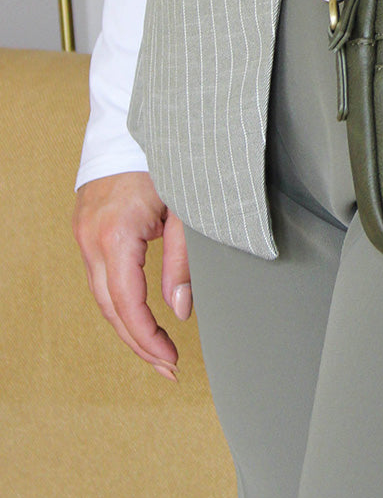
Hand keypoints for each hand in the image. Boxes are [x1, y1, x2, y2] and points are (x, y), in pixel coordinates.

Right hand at [73, 171, 190, 380]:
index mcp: (115, 235)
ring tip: (157, 353)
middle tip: (167, 368)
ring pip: (102, 297)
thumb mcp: (184, 211)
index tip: (171, 359)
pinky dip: (118, 303)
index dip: (148, 338)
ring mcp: (84, 235)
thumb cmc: (164, 162)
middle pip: (110, 308)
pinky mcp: (86, 230)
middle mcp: (91, 239)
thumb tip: (180, 310)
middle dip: (138, 344)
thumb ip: (182, 262)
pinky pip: (100, 278)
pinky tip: (138, 318)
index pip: (128, 304)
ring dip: (127, 327)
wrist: (131, 129)